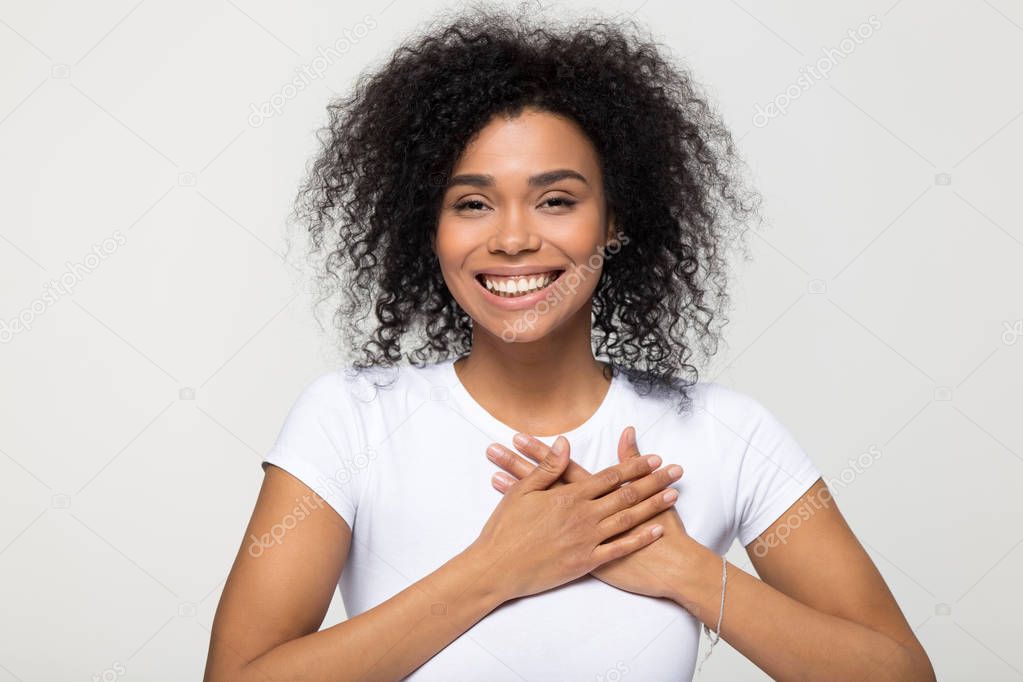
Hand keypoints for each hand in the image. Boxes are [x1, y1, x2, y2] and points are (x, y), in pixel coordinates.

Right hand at [485, 427, 692, 599]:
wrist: (497, 568)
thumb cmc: (505, 529)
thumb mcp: (522, 492)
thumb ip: (547, 467)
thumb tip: (565, 443)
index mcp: (568, 497)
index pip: (609, 476)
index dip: (634, 465)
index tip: (654, 457)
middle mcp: (583, 516)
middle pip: (626, 494)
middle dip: (653, 481)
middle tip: (674, 471)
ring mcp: (587, 541)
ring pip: (628, 519)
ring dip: (653, 506)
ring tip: (673, 494)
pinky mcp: (586, 563)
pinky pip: (620, 549)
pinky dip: (640, 539)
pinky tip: (657, 530)